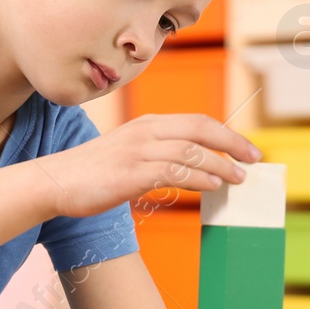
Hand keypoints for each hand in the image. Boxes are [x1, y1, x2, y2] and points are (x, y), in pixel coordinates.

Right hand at [40, 113, 262, 217]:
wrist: (56, 182)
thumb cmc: (93, 173)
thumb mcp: (130, 154)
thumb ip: (159, 156)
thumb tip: (195, 170)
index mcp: (148, 124)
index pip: (197, 121)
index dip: (226, 133)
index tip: (247, 148)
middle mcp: (146, 131)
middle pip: (200, 129)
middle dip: (232, 143)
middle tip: (254, 159)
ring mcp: (138, 150)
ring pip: (191, 151)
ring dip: (221, 164)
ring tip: (238, 178)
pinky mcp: (132, 172)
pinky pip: (174, 171)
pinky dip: (198, 178)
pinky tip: (212, 187)